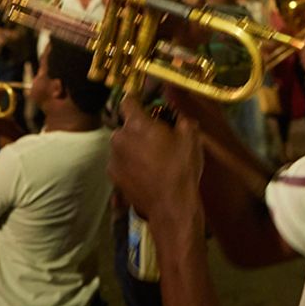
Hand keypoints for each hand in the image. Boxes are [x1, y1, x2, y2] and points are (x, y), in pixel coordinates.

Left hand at [109, 95, 203, 230]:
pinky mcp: (113, 177)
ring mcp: (113, 159)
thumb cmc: (181, 167)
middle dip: (138, 128)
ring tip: (152, 160)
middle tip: (157, 138)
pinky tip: (145, 173)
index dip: (136, 100)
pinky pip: (121, 162)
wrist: (171, 205)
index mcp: (136, 124)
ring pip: (122, 145)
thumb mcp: (191, 136)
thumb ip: (182, 118)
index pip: (128, 101)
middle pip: (126, 125)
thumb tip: (178, 114)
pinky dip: (129, 164)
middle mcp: (119, 138)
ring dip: (133, 147)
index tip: (145, 104)